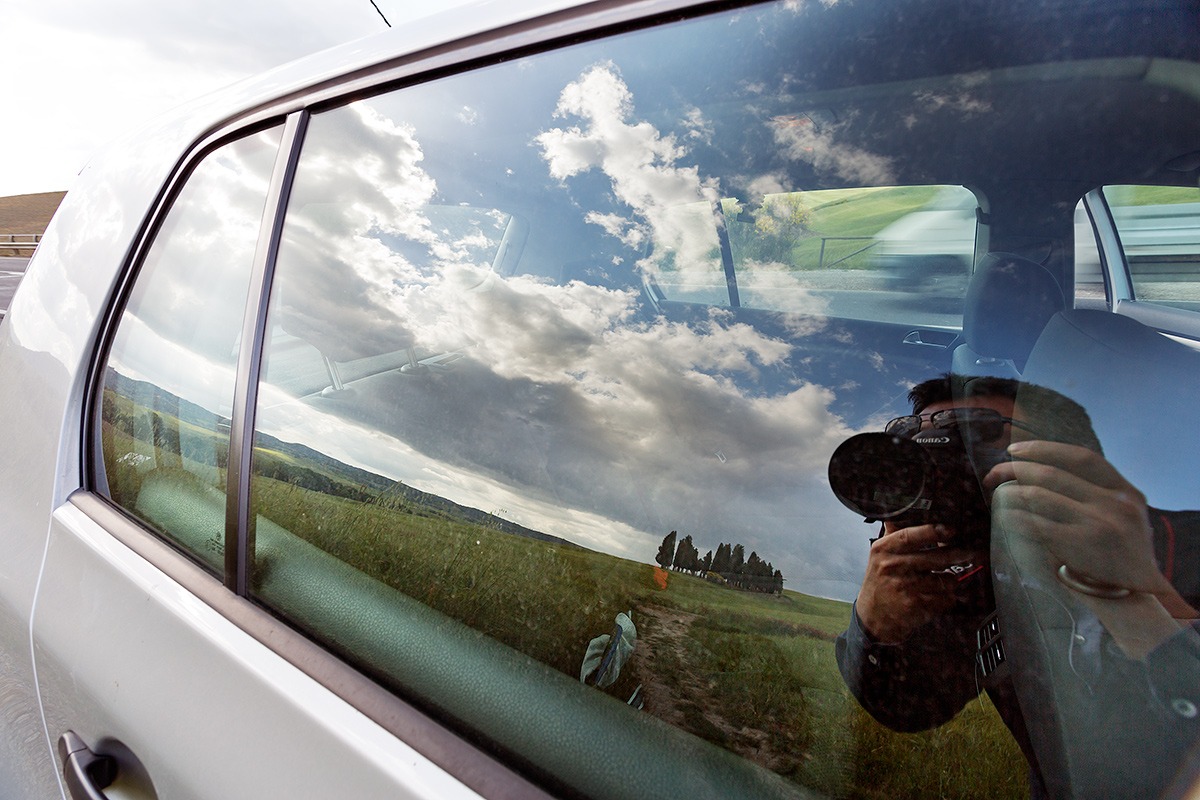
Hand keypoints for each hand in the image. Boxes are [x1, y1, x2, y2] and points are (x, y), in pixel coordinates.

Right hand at [856, 523, 985, 642]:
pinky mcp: (915, 606)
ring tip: (949, 580)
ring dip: (953, 580)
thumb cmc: (879, 583)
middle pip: (934, 557)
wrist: (872, 617)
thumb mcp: (879, 555)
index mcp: (883, 549)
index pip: (910, 536)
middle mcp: (892, 567)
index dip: (933, 531)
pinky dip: (949, 598)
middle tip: (973, 552)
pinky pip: (944, 598)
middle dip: (959, 554)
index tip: (951, 530)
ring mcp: (904, 587)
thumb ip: (894, 534)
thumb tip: (905, 511)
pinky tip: (942, 596)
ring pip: (944, 579)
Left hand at [984, 441, 1173, 596]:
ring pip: (1038, 496)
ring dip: (1009, 493)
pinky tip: (1004, 517)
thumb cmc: (1122, 554)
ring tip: (997, 495)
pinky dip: (1014, 517)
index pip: (1081, 458)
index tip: (1014, 450)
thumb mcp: (1125, 515)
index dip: (1044, 449)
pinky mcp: (1079, 545)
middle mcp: (1114, 503)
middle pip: (1052, 475)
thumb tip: (1042, 472)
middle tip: (993, 474)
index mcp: (1126, 492)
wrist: (1139, 595)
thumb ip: (1097, 493)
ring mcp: (1097, 523)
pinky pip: (1034, 523)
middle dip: (1014, 470)